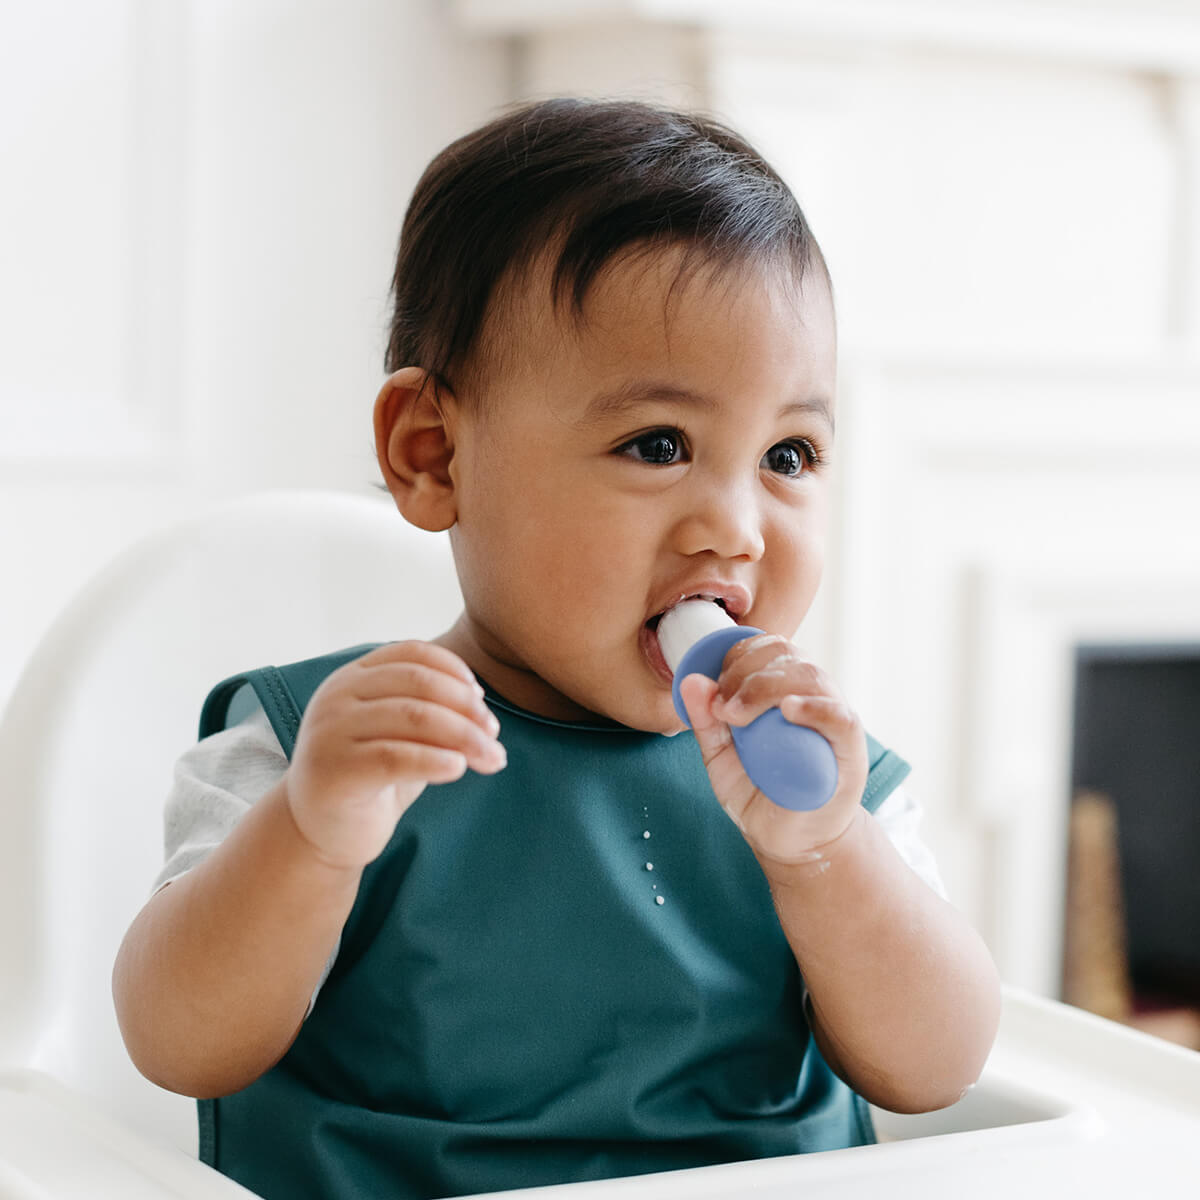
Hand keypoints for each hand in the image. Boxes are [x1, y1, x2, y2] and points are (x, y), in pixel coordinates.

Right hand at [285, 641, 505, 869]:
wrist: (321, 834)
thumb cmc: (370, 780)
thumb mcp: (401, 737)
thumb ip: (431, 714)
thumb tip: (483, 712)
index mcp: (352, 677)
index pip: (412, 654)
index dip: (454, 671)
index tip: (481, 700)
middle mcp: (336, 696)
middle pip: (419, 684)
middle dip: (467, 708)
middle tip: (494, 735)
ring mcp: (331, 730)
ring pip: (414, 717)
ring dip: (465, 737)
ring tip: (492, 758)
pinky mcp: (335, 769)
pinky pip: (396, 757)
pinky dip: (436, 760)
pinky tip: (459, 768)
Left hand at [678, 633, 867, 868]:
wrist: (791, 842)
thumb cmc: (760, 793)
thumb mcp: (721, 757)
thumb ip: (706, 722)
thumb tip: (690, 682)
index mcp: (782, 690)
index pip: (767, 649)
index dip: (738, 657)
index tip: (715, 687)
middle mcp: (810, 696)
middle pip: (786, 656)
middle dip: (746, 671)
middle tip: (723, 706)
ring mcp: (832, 720)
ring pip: (810, 678)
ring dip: (767, 687)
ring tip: (738, 714)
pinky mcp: (849, 750)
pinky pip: (839, 717)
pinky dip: (815, 708)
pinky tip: (789, 710)